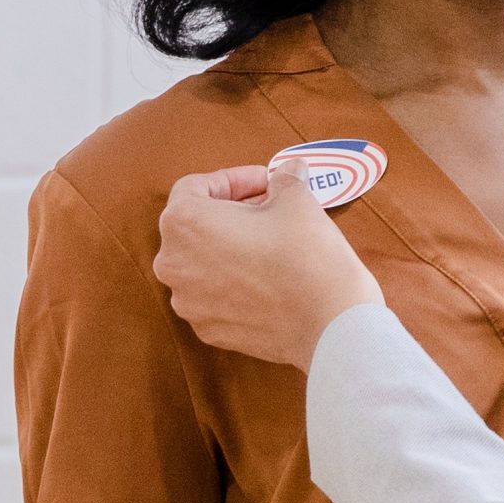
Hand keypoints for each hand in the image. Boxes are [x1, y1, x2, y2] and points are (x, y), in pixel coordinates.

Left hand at [154, 161, 383, 371]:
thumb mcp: (297, 199)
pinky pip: (215, 294)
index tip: (265, 182)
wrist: (330, 323)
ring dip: (232, 247)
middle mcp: (174, 264)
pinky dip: (236, 280)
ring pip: (203, 262)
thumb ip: (284, 179)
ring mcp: (189, 302)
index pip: (195, 186)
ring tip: (272, 242)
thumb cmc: (307, 256)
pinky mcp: (209, 329)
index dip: (234, 179)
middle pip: (195, 225)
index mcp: (184, 224)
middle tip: (271, 207)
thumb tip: (287, 173)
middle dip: (232, 212)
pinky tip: (270, 275)